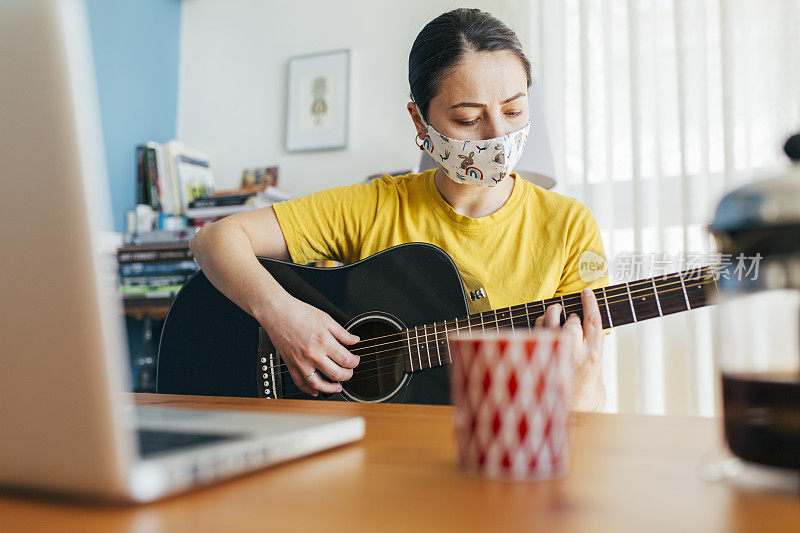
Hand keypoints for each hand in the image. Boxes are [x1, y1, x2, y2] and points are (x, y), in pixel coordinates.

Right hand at [258, 295, 359, 396]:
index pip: (346, 360)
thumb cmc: (298, 312)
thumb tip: (355, 340)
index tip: (356, 360)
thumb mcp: (325, 318)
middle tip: (350, 371)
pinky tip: (316, 391)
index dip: (355, 362)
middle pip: (336, 375)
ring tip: (337, 387)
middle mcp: (312, 355)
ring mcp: (300, 362)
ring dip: (331, 389)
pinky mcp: (290, 365)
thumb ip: (342, 333)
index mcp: (323, 341)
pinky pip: (300, 383)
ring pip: (318, 385)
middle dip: (347, 375)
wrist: (276, 312)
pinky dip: (309, 390)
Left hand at [534, 288, 604, 410]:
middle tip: (569, 315)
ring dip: (552, 314)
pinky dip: (537, 325)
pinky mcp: (535, 355)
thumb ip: (591, 355)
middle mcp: (572, 353)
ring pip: (549, 321)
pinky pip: (534, 331)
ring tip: (554, 313)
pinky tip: (541, 325)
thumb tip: (584, 336)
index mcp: (592, 357)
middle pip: (571, 320)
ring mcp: (552, 353)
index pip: (593, 322)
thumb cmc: (583, 396)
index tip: (586, 292)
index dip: (590, 303)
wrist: (566, 414)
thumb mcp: (597, 376)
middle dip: (569, 315)